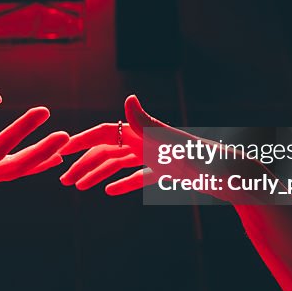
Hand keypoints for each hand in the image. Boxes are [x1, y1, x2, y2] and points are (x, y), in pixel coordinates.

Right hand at [59, 95, 267, 201]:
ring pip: (119, 164)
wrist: (232, 176)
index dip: (81, 141)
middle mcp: (147, 140)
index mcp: (144, 132)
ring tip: (78, 187)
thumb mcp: (172, 142)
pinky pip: (139, 176)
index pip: (104, 133)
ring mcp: (156, 156)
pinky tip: (108, 191)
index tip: (59, 150)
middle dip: (84, 164)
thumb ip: (147, 123)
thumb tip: (129, 99)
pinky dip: (122, 182)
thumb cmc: (203, 157)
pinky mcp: (167, 171)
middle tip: (63, 181)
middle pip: (107, 150)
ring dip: (97, 174)